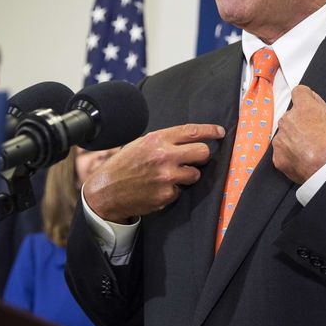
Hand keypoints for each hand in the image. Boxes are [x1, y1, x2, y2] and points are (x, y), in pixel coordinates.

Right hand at [83, 123, 224, 221]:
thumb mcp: (141, 144)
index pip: (192, 131)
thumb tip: (191, 139)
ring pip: (195, 174)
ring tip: (169, 176)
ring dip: (188, 175)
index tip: (220, 132)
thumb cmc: (124, 165)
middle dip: (202, 156)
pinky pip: (181, 191)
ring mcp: (167, 177)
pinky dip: (173, 191)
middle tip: (195, 159)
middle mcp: (164, 156)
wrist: (106, 191)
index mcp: (157, 139)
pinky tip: (158, 188)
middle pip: (203, 152)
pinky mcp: (167, 195)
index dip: (210, 131)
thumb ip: (165, 140)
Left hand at [272, 85, 325, 183]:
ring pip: (286, 133)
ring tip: (309, 147)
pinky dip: (290, 155)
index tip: (317, 108)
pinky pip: (282, 152)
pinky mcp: (278, 156)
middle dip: (302, 121)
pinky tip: (303, 159)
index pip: (300, 92)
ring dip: (294, 138)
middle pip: (292, 114)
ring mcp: (281, 138)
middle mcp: (288, 119)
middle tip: (316, 131)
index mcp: (303, 107)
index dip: (309, 98)